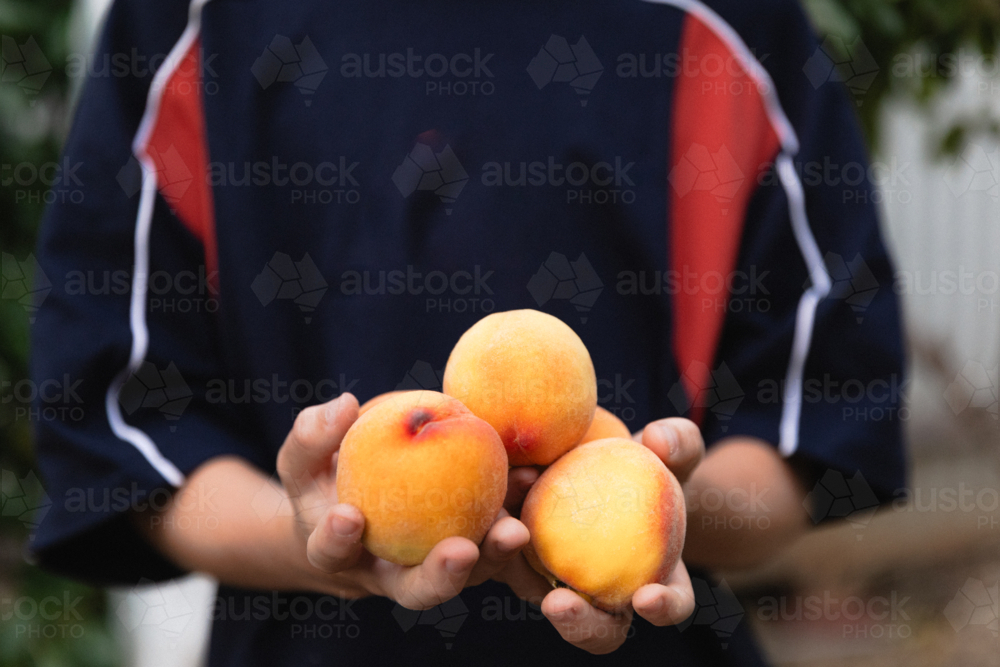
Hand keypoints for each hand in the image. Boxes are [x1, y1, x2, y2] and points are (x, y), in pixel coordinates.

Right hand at [276, 393, 529, 608]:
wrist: (359, 508)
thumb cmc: (325, 479)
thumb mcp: (304, 458)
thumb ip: (313, 435)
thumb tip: (343, 405)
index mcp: (340, 553)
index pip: (334, 553)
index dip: (339, 539)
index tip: (349, 516)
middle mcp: (390, 574)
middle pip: (416, 590)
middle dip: (441, 576)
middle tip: (461, 551)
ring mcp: (435, 567)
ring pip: (469, 577)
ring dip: (494, 556)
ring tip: (514, 530)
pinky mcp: (471, 550)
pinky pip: (495, 541)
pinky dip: (514, 515)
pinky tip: (529, 480)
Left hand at [492, 418, 703, 653]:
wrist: (602, 460)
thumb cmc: (651, 464)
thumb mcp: (673, 452)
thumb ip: (679, 444)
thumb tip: (661, 441)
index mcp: (657, 579)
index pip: (669, 607)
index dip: (663, 609)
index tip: (648, 597)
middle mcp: (606, 594)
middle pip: (594, 629)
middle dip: (576, 625)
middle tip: (559, 605)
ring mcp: (559, 579)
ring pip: (533, 590)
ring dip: (518, 567)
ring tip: (513, 530)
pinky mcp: (519, 553)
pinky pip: (505, 547)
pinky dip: (504, 521)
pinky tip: (517, 478)